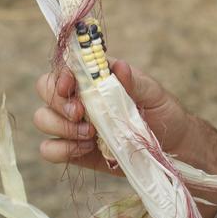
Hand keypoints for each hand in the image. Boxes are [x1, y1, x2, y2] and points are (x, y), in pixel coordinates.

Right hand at [34, 59, 216, 176]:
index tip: (70, 87)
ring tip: (90, 135)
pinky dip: (61, 150)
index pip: (64, 68)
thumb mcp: (153, 93)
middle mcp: (79, 97)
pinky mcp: (74, 151)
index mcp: (96, 77)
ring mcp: (73, 124)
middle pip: (46, 91)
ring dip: (61, 127)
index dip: (61, 75)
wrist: (173, 145)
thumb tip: (118, 66)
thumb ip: (133, 81)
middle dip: (59, 103)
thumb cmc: (163, 111)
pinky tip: (86, 149)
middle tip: (82, 115)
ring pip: (42, 119)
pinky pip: (49, 150)